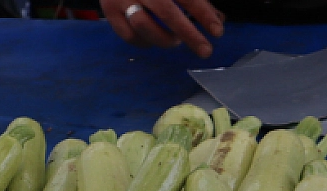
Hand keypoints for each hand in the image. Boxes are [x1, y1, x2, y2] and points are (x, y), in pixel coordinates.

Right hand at [102, 0, 223, 58]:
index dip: (203, 13)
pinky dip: (145, 42)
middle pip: (167, 12)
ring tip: (175, 41)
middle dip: (189, 34)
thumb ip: (195, 0)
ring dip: (164, 39)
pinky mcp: (109, 11)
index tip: (217, 31)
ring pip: (144, 26)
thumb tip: (217, 20)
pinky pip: (128, 35)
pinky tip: (154, 40)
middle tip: (205, 51)